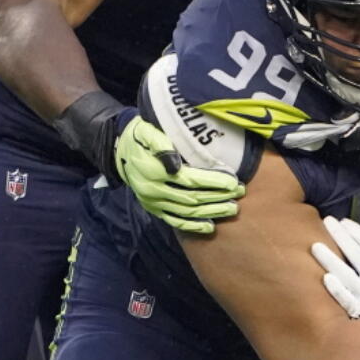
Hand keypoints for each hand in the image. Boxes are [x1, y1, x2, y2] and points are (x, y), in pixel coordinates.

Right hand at [115, 114, 244, 234]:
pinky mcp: (154, 209)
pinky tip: (210, 226)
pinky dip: (193, 226)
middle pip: (192, 198)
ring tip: (232, 209)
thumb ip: (161, 145)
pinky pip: (175, 222)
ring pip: (187, 212)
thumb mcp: (147, 133)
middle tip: (240, 193)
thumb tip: (176, 164)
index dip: (213, 182)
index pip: (190, 180)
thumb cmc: (140, 137)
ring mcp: (153, 202)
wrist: (119, 150)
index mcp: (153, 171)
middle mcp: (153, 190)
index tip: (233, 181)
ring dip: (211, 212)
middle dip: (218, 197)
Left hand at [310, 217, 359, 337]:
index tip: (344, 221)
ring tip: (315, 246)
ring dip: (329, 259)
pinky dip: (335, 288)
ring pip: (344, 274)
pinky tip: (325, 277)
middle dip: (340, 236)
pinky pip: (344, 299)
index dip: (356, 231)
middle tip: (327, 222)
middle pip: (354, 254)